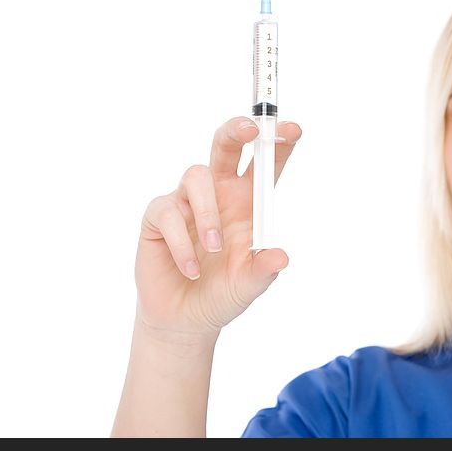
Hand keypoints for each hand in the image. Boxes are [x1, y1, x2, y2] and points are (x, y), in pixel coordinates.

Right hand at [134, 116, 301, 337]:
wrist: (184, 321)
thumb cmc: (222, 294)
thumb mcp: (248, 286)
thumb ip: (263, 271)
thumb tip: (280, 257)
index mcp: (247, 202)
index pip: (265, 164)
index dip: (278, 142)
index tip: (293, 129)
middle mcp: (218, 194)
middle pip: (226, 146)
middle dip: (237, 130)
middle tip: (250, 129)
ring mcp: (186, 202)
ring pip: (196, 176)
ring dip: (208, 212)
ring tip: (215, 248)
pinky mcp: (158, 217)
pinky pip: (168, 212)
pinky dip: (182, 243)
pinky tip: (191, 269)